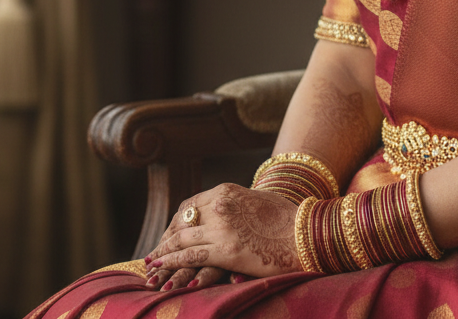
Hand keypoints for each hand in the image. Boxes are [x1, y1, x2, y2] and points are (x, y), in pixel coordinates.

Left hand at [145, 184, 299, 290]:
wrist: (305, 234)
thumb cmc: (287, 219)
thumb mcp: (257, 200)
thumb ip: (237, 204)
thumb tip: (227, 212)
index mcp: (227, 190)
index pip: (191, 205)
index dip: (177, 221)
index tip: (170, 232)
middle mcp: (220, 205)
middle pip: (182, 221)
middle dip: (166, 237)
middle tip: (157, 249)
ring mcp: (221, 227)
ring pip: (181, 240)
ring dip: (163, 252)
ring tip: (152, 261)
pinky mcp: (225, 251)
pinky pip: (190, 257)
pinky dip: (171, 262)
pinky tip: (160, 266)